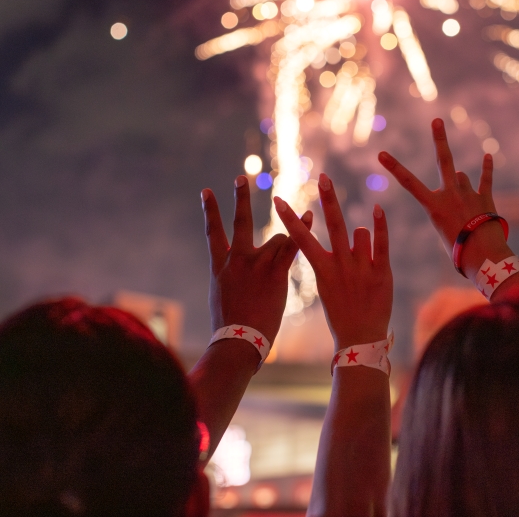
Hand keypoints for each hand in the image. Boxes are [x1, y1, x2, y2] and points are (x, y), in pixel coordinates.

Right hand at [202, 175, 312, 342]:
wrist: (238, 341)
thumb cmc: (229, 328)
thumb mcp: (220, 298)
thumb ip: (226, 281)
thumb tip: (229, 279)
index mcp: (219, 266)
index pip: (213, 232)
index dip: (210, 210)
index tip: (207, 191)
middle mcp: (237, 260)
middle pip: (239, 222)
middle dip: (240, 198)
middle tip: (241, 178)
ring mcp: (256, 264)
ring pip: (277, 240)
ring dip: (286, 242)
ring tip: (285, 250)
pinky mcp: (275, 273)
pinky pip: (293, 246)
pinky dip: (303, 231)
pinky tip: (310, 215)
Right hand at [273, 173, 391, 350]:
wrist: (359, 340)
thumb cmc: (341, 313)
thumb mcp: (327, 287)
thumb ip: (334, 259)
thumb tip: (348, 230)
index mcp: (322, 270)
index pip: (302, 239)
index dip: (289, 219)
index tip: (278, 200)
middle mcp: (341, 266)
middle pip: (335, 225)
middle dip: (328, 199)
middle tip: (324, 178)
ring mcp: (362, 269)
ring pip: (360, 234)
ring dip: (361, 238)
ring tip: (360, 263)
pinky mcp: (382, 274)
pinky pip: (381, 244)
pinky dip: (380, 225)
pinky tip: (378, 209)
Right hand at [378, 118, 499, 254]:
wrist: (482, 254)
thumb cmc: (457, 250)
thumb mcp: (442, 232)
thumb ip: (447, 207)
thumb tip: (458, 187)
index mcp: (434, 206)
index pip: (408, 183)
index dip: (393, 167)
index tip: (381, 154)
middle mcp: (450, 194)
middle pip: (444, 160)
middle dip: (439, 139)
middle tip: (437, 120)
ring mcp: (468, 193)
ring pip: (462, 177)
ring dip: (460, 185)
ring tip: (464, 208)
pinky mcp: (485, 198)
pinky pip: (486, 179)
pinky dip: (487, 168)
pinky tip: (487, 156)